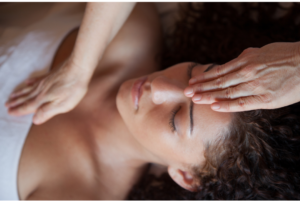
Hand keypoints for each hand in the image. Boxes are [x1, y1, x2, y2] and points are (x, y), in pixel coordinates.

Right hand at [5, 60, 87, 123]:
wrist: (79, 67)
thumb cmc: (73, 87)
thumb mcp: (63, 105)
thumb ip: (48, 112)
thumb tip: (34, 120)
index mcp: (43, 99)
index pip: (28, 107)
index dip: (18, 110)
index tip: (9, 112)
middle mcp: (41, 90)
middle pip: (26, 98)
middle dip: (16, 103)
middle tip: (6, 105)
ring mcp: (45, 81)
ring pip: (28, 89)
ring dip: (19, 93)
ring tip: (12, 96)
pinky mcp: (50, 75)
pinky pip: (36, 79)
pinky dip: (30, 82)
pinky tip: (26, 82)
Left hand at [184, 42, 299, 111]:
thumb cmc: (286, 56)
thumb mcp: (262, 51)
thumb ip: (246, 57)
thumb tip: (235, 60)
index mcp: (246, 61)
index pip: (219, 72)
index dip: (204, 78)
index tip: (192, 82)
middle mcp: (247, 73)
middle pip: (219, 83)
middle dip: (201, 88)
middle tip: (186, 92)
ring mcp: (255, 86)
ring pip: (226, 92)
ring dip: (208, 96)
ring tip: (194, 99)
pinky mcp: (265, 99)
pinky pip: (241, 103)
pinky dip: (226, 105)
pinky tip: (213, 106)